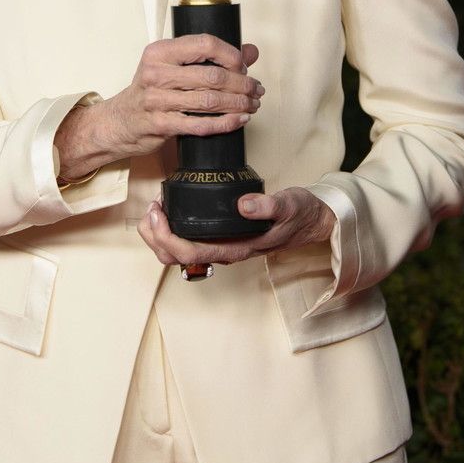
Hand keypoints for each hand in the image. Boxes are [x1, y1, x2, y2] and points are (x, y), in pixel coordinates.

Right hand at [98, 34, 262, 160]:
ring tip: (252, 104)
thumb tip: (251, 51)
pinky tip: (239, 120)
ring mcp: (157, 100)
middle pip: (212, 76)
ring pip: (209, 101)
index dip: (231, 55)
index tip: (243, 66)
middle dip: (242, 84)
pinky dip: (226, 123)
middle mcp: (156, 73)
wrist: (119, 121)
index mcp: (160, 52)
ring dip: (238, 104)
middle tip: (255, 89)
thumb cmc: (150, 91)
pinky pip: (201, 125)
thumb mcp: (172, 66)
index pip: (205, 44)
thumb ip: (210, 57)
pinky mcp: (161, 125)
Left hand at [137, 186, 335, 267]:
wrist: (312, 221)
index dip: (167, 236)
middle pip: (176, 257)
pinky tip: (170, 208)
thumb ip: (269, 205)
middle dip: (155, 237)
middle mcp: (225, 252)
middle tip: (151, 208)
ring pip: (178, 253)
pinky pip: (188, 241)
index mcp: (237, 249)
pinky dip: (171, 229)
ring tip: (155, 208)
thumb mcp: (289, 205)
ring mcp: (221, 246)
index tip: (158, 212)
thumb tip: (244, 204)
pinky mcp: (221, 237)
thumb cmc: (300, 214)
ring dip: (159, 235)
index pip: (191, 253)